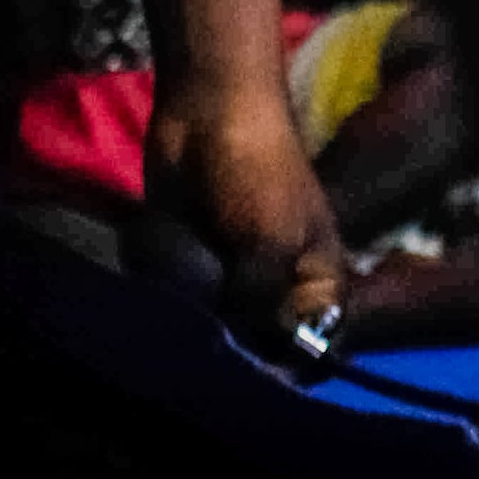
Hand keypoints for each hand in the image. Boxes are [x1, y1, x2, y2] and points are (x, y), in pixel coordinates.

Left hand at [133, 71, 350, 348]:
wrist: (205, 112)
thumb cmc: (257, 172)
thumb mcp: (270, 245)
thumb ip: (262, 307)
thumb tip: (246, 359)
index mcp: (318, 289)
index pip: (311, 354)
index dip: (282, 366)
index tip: (248, 353)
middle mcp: (275, 295)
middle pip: (247, 348)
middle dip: (220, 314)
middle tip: (215, 266)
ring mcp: (227, 282)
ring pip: (197, 322)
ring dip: (185, 281)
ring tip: (191, 233)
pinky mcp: (184, 266)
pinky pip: (165, 292)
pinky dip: (161, 262)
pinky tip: (169, 227)